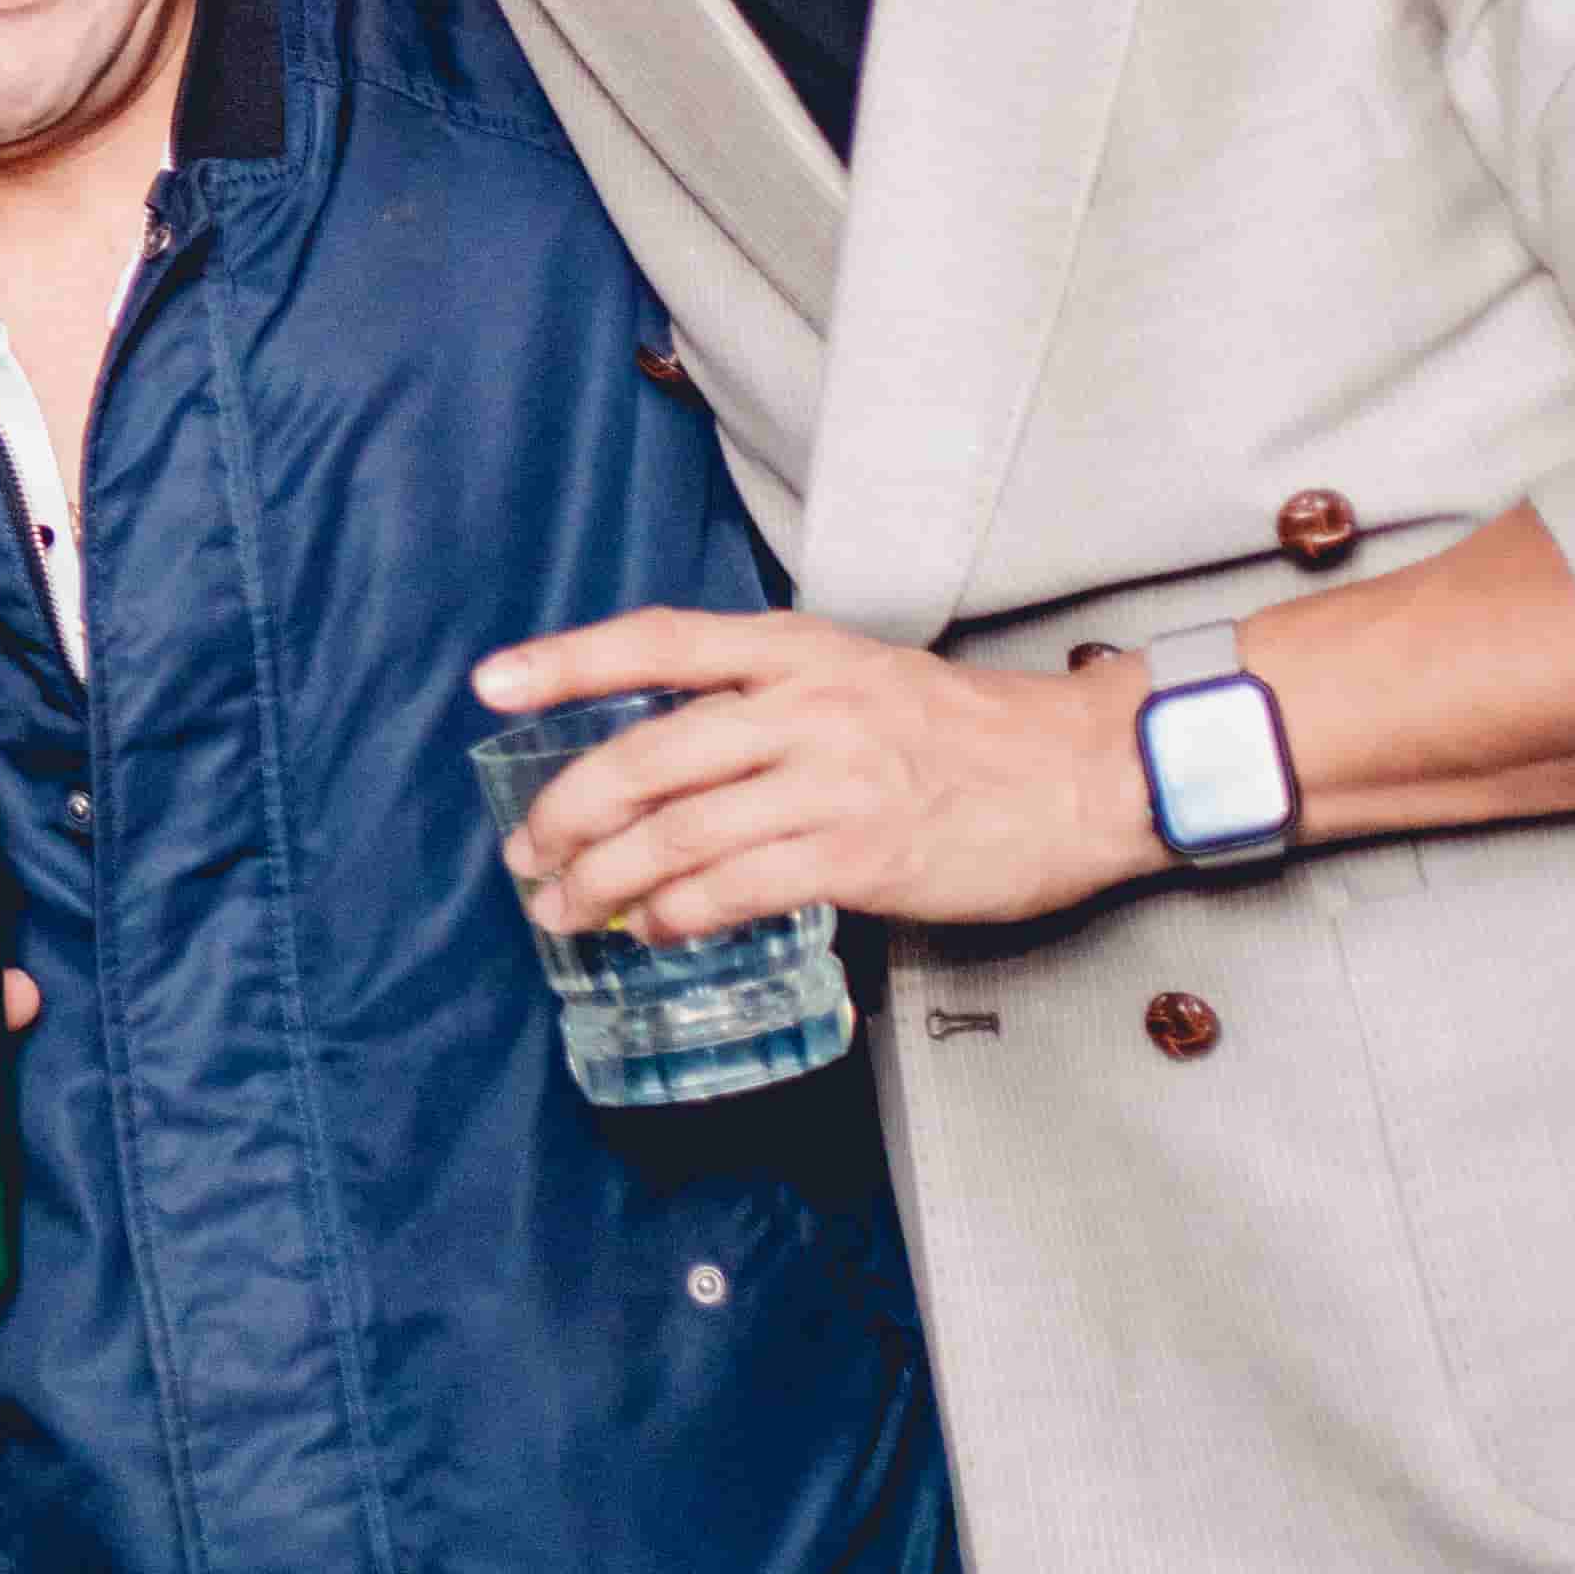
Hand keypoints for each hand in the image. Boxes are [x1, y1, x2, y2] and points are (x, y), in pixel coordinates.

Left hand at [477, 610, 1158, 939]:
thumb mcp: (854, 677)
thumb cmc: (964, 731)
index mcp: (795, 649)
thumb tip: (663, 764)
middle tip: (527, 852)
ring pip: (679, 833)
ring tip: (566, 907)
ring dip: (605, 880)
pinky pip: (739, 889)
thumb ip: (764, 704)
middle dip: (566, 812)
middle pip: (645, 756)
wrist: (1084, 772)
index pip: (654, 643)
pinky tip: (651, 931)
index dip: (564, 662)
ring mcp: (832, 780)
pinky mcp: (861, 853)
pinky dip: (679, 915)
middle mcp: (803, 706)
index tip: (490, 685)